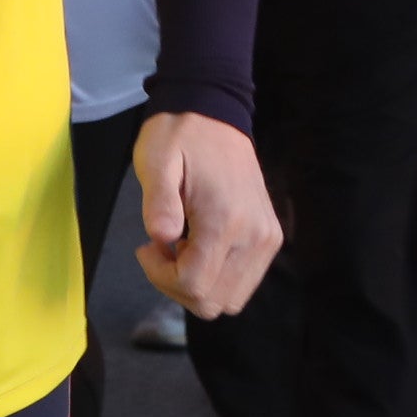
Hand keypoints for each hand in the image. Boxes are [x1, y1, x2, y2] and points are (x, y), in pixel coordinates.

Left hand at [132, 110, 280, 318]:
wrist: (215, 114)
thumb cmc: (178, 137)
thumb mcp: (156, 162)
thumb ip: (158, 202)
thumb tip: (160, 238)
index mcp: (226, 221)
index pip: (194, 285)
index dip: (160, 277)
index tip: (146, 247)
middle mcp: (255, 237)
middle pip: (214, 301)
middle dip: (177, 285)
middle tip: (160, 249)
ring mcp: (267, 239)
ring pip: (230, 298)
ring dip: (196, 284)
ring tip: (178, 247)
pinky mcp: (270, 237)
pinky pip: (242, 281)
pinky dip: (215, 276)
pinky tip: (196, 245)